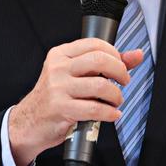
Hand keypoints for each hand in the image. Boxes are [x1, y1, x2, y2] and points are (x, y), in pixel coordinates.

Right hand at [8, 37, 142, 164]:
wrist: (29, 121)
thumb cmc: (55, 96)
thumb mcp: (75, 74)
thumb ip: (106, 63)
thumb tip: (136, 55)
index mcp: (61, 54)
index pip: (94, 44)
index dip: (114, 53)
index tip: (120, 65)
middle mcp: (58, 68)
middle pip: (99, 60)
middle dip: (120, 71)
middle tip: (123, 81)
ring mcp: (58, 88)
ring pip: (100, 85)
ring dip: (116, 95)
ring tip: (116, 100)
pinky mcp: (61, 108)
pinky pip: (94, 108)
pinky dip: (110, 113)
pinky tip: (111, 113)